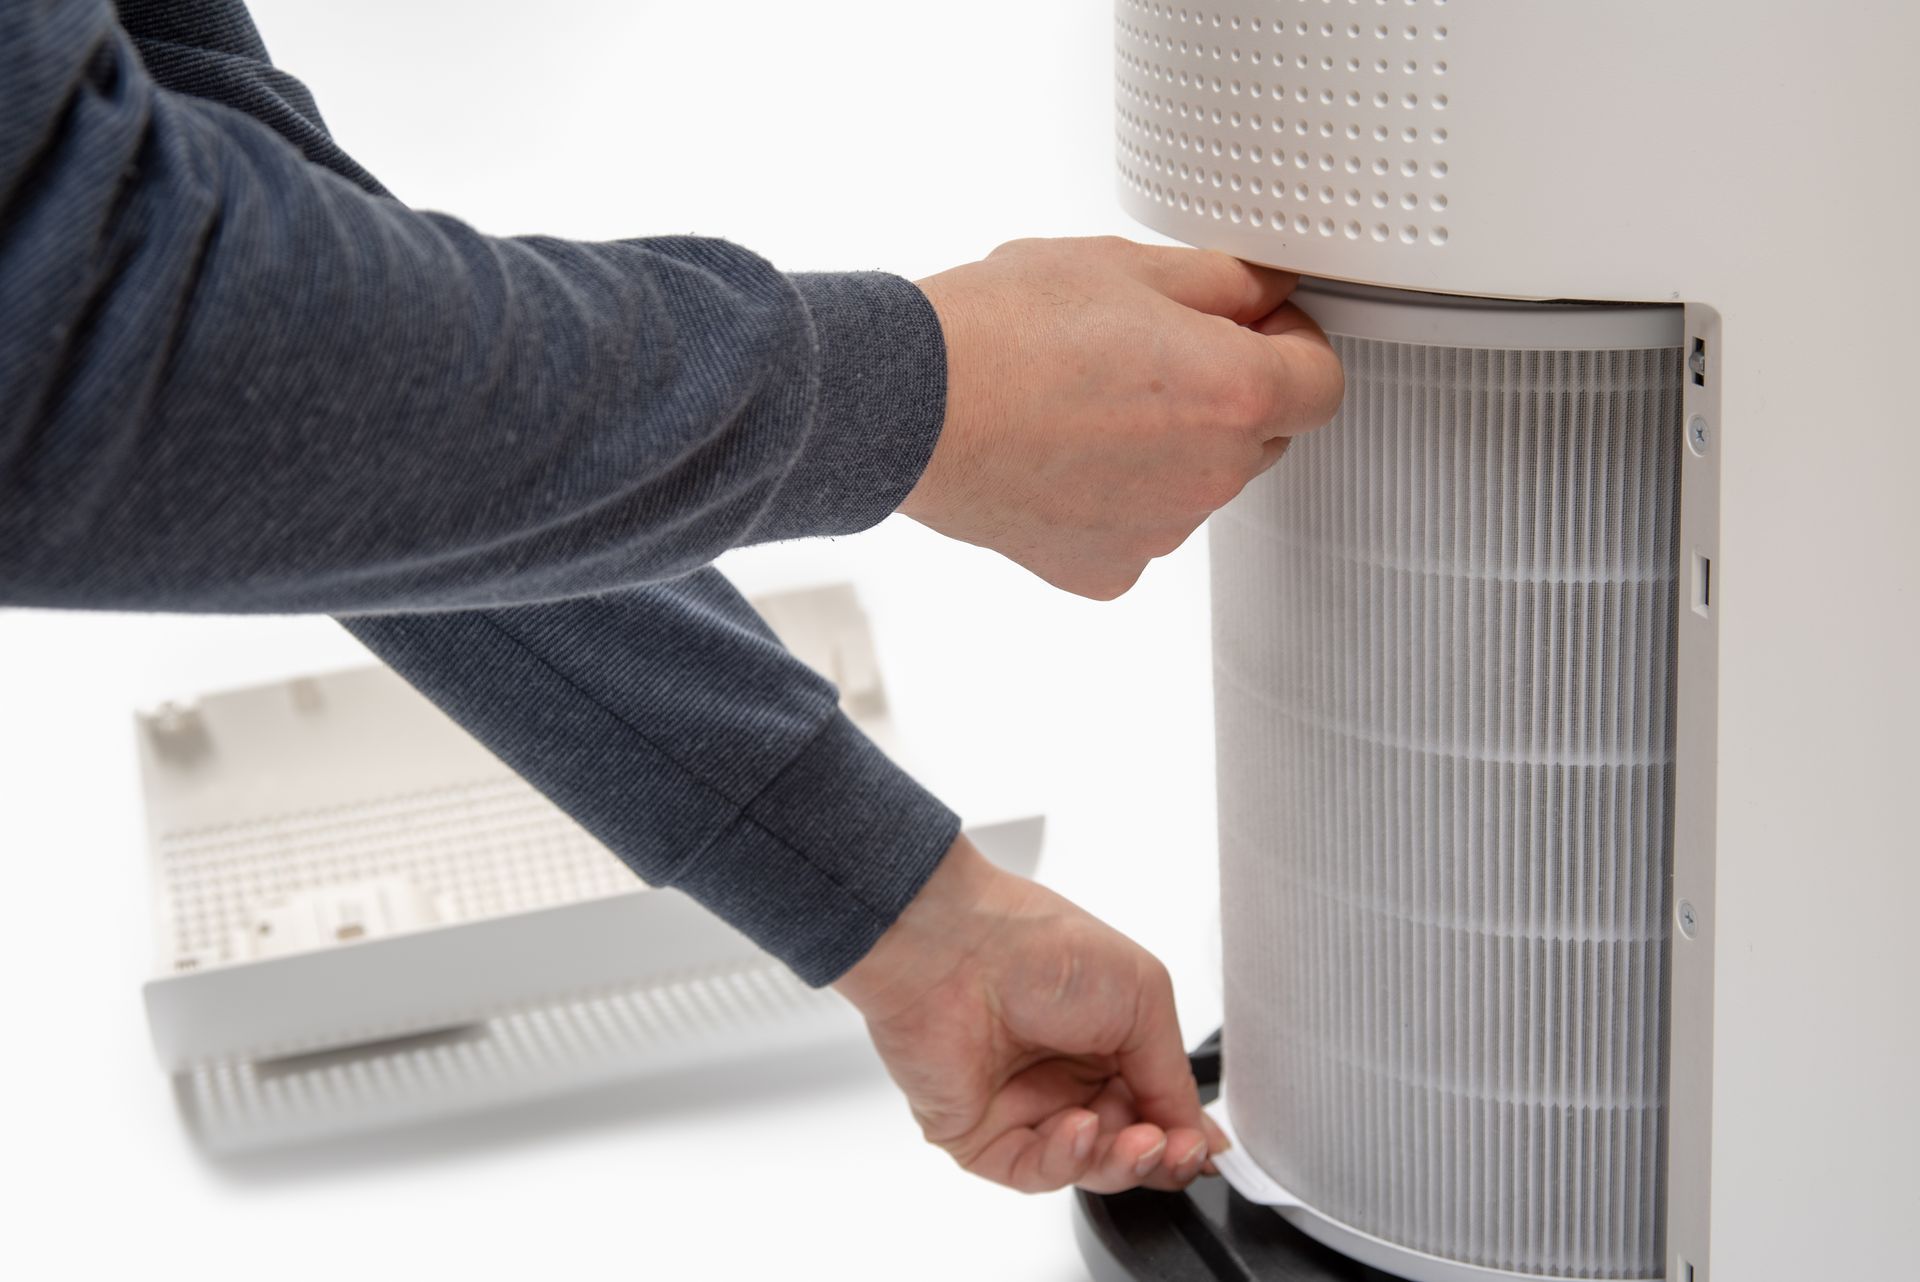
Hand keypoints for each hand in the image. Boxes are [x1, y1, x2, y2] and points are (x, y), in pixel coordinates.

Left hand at [835, 835, 1225, 1192]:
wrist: (953, 945)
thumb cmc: (1039, 946)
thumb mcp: (1142, 997)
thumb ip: (1171, 1075)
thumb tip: (1193, 1133)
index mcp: (1106, 1042)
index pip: (1154, 1109)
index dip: (1182, 1135)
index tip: (1207, 1149)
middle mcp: (1065, 1078)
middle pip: (1126, 1147)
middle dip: (1159, 1157)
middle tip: (1179, 1150)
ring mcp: (1023, 1109)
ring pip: (1086, 1168)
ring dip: (1120, 1162)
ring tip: (1140, 1140)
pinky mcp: (980, 1136)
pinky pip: (1033, 1171)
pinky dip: (1065, 1161)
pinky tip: (1079, 1128)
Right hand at [904, 236, 1342, 599]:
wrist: (908, 405)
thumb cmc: (1001, 330)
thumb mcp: (1123, 264)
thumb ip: (1220, 280)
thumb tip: (1262, 289)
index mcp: (1235, 392)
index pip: (1323, 380)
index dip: (1294, 342)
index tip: (1255, 326)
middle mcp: (1211, 475)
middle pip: (1263, 436)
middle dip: (1229, 393)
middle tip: (1150, 350)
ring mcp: (1161, 532)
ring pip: (1197, 483)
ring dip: (1170, 447)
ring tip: (1087, 400)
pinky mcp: (1106, 569)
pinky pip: (1139, 527)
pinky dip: (1116, 496)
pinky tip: (1062, 453)